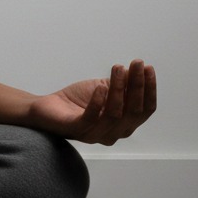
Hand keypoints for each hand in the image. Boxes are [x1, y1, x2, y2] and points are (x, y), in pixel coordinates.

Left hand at [28, 59, 156, 145]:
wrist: (48, 107)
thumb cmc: (78, 100)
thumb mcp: (104, 88)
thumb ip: (122, 84)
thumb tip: (139, 69)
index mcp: (124, 124)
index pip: (145, 109)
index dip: (149, 89)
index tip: (148, 67)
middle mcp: (114, 133)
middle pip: (133, 111)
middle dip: (137, 85)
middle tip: (136, 63)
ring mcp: (96, 134)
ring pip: (115, 113)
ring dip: (118, 88)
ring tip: (117, 68)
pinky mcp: (78, 130)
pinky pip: (91, 117)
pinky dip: (98, 101)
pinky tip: (100, 87)